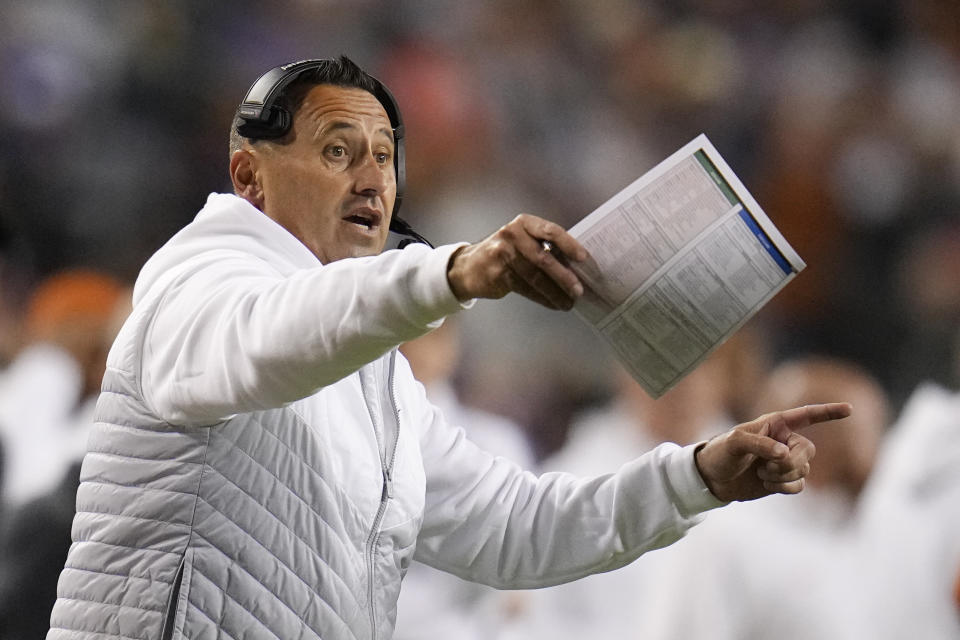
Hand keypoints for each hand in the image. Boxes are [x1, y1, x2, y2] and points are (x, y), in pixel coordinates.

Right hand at [446, 214, 587, 309]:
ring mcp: (503, 254)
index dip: (569, 245)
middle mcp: (512, 235)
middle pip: (544, 258)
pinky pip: (526, 288)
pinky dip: (542, 298)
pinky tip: (553, 303)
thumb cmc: (505, 253)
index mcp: (524, 223)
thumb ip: (544, 247)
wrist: (469, 267)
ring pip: (536, 277)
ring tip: (568, 302)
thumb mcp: (522, 241)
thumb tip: (576, 267)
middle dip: (564, 276)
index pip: (551, 231)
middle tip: (579, 290)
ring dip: (555, 292)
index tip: (584, 259)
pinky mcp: (498, 274)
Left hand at [695, 403, 852, 501]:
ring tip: (761, 473)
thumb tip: (785, 454)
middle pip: (808, 451)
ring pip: (804, 470)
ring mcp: (785, 461)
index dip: (828, 412)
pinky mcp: (783, 480)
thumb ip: (760, 444)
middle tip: (766, 467)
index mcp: (775, 424)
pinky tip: (766, 484)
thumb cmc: (721, 453)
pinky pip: (798, 485)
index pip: (807, 415)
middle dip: (790, 463)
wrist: (712, 479)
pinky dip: (784, 487)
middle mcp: (785, 440)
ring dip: (783, 475)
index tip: (849, 409)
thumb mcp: (734, 442)